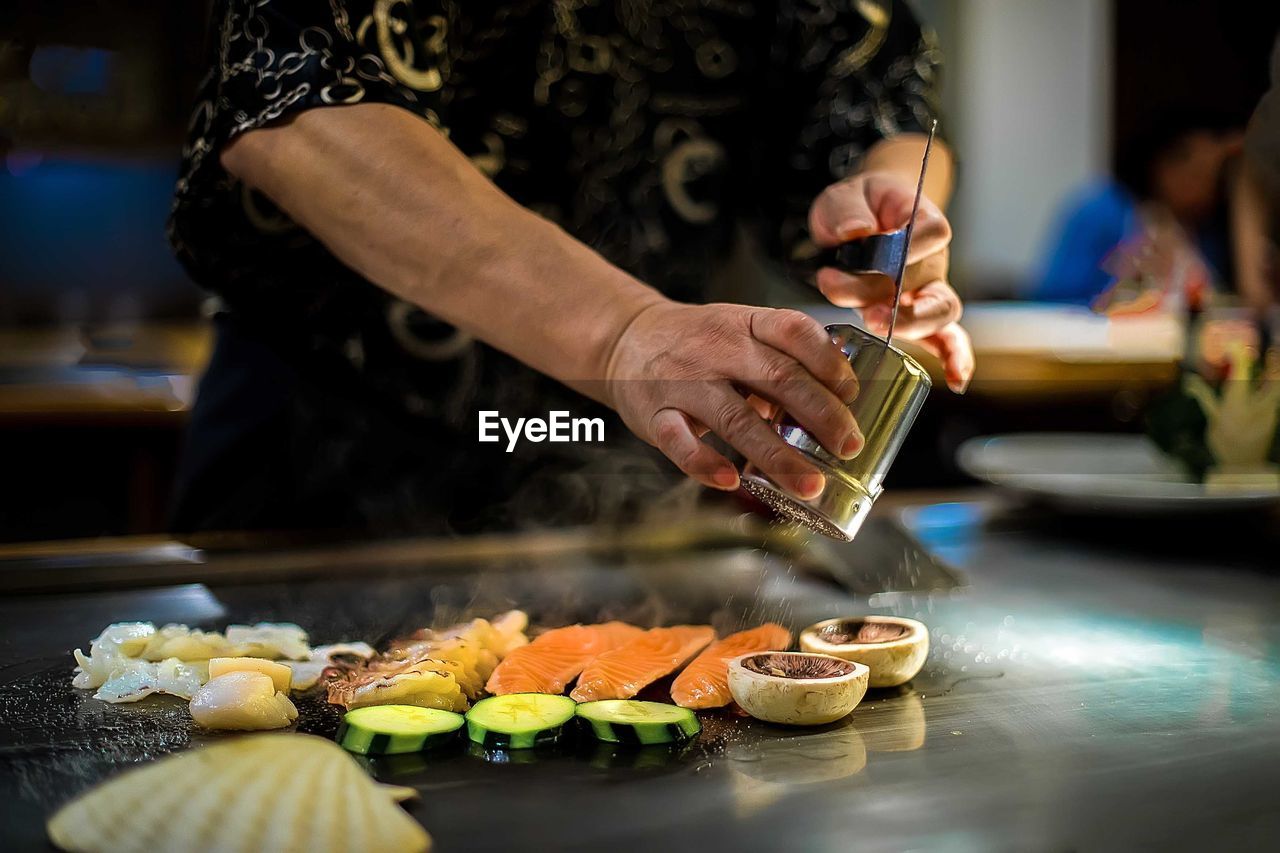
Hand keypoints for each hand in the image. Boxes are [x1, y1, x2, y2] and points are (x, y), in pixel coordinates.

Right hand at [606, 301, 862, 497]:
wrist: (626, 338)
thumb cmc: (698, 341)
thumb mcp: (740, 329)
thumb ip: (783, 357)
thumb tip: (841, 397)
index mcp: (744, 324)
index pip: (794, 330)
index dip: (828, 361)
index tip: (852, 393)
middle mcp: (717, 349)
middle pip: (778, 378)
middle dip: (821, 415)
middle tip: (849, 447)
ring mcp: (684, 382)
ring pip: (736, 418)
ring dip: (777, 456)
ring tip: (810, 485)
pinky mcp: (654, 413)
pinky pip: (679, 441)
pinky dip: (704, 463)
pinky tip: (731, 480)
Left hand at [809, 170, 973, 391]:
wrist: (860, 217)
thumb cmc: (856, 206)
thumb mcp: (843, 197)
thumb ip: (846, 210)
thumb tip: (855, 232)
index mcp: (919, 219)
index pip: (932, 231)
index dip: (914, 245)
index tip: (885, 249)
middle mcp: (930, 258)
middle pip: (928, 281)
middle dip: (900, 301)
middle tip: (871, 311)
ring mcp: (927, 290)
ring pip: (939, 313)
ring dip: (913, 327)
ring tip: (876, 326)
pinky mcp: (917, 314)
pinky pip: (944, 338)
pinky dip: (953, 358)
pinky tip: (956, 381)